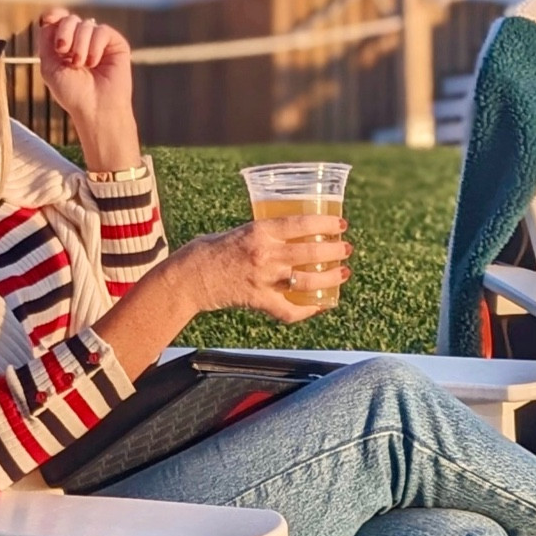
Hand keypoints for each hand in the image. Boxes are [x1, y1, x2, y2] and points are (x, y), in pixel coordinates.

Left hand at [37, 7, 139, 168]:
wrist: (96, 108)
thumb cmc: (72, 93)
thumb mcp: (49, 66)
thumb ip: (46, 40)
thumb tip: (50, 18)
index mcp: (64, 45)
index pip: (58, 20)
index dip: (54, 15)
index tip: (48, 20)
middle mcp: (82, 41)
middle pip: (69, 19)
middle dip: (64, 33)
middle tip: (64, 52)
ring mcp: (99, 42)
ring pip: (86, 24)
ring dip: (80, 45)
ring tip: (81, 65)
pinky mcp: (115, 44)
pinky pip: (101, 31)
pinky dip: (95, 46)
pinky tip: (94, 63)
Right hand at [176, 217, 351, 323]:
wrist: (190, 277)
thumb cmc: (211, 250)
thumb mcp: (240, 231)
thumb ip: (265, 234)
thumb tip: (292, 234)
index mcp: (259, 231)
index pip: (301, 224)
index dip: (326, 224)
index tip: (341, 225)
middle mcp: (264, 254)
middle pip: (310, 252)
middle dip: (335, 251)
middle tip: (346, 249)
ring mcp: (262, 279)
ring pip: (306, 281)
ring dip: (330, 278)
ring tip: (343, 273)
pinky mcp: (258, 300)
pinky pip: (289, 310)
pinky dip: (307, 311)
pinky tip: (319, 306)